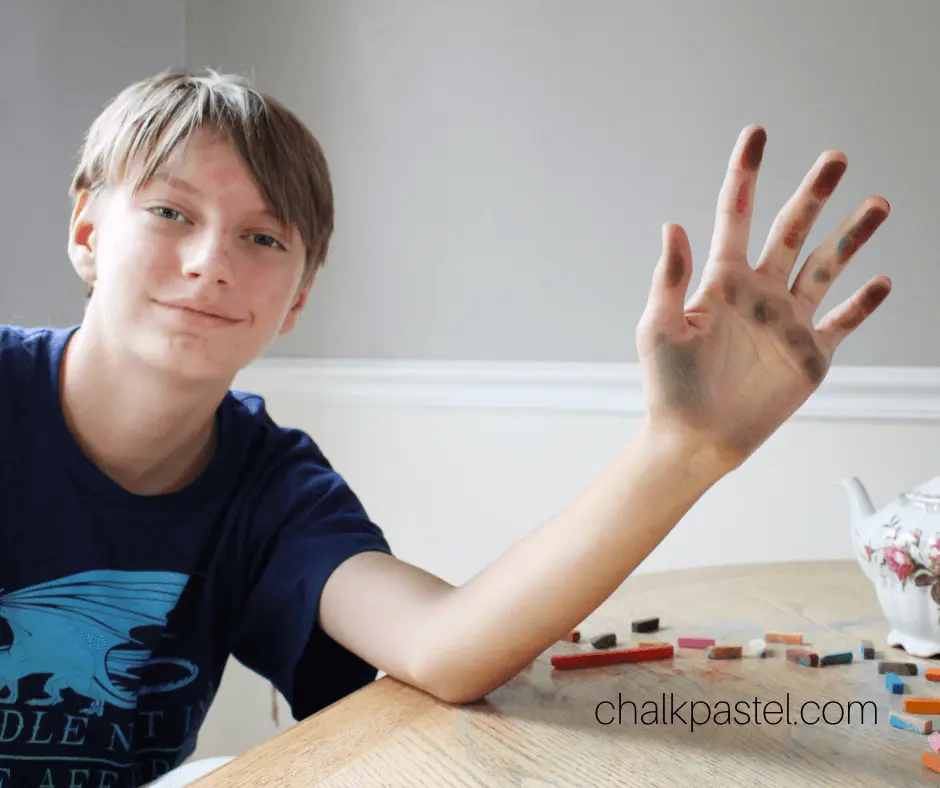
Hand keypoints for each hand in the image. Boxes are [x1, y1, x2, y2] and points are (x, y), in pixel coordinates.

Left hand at [635, 124, 890, 470]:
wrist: (697, 436)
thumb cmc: (669, 384)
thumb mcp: (660, 327)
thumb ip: (671, 278)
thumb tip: (673, 223)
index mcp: (723, 280)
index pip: (737, 215)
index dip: (747, 174)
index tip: (756, 134)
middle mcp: (760, 292)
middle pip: (792, 230)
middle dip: (814, 193)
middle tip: (836, 157)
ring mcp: (789, 320)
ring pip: (826, 265)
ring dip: (851, 236)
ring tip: (877, 203)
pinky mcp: (812, 353)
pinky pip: (844, 321)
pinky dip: (864, 303)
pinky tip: (880, 280)